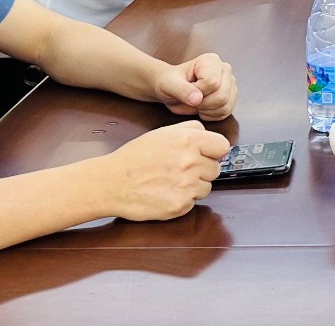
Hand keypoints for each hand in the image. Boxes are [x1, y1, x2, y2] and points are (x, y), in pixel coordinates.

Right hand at [101, 122, 229, 222]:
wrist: (112, 183)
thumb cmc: (135, 158)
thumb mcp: (162, 133)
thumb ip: (191, 129)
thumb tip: (210, 136)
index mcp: (188, 140)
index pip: (222, 146)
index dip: (214, 151)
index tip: (207, 154)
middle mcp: (190, 162)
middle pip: (215, 169)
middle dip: (202, 169)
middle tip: (180, 169)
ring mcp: (186, 185)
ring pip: (206, 187)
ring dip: (193, 186)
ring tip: (171, 181)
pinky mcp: (180, 205)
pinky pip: (193, 202)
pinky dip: (183, 199)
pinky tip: (166, 193)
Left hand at [152, 53, 239, 120]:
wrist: (172, 90)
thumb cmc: (170, 83)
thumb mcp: (170, 84)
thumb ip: (182, 90)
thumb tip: (197, 99)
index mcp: (210, 60)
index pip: (212, 82)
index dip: (198, 92)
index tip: (187, 90)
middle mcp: (224, 69)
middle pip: (222, 95)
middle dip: (203, 104)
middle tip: (191, 100)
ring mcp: (230, 83)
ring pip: (225, 105)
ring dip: (207, 110)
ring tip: (196, 103)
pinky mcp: (231, 96)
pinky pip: (226, 112)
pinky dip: (212, 115)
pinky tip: (202, 109)